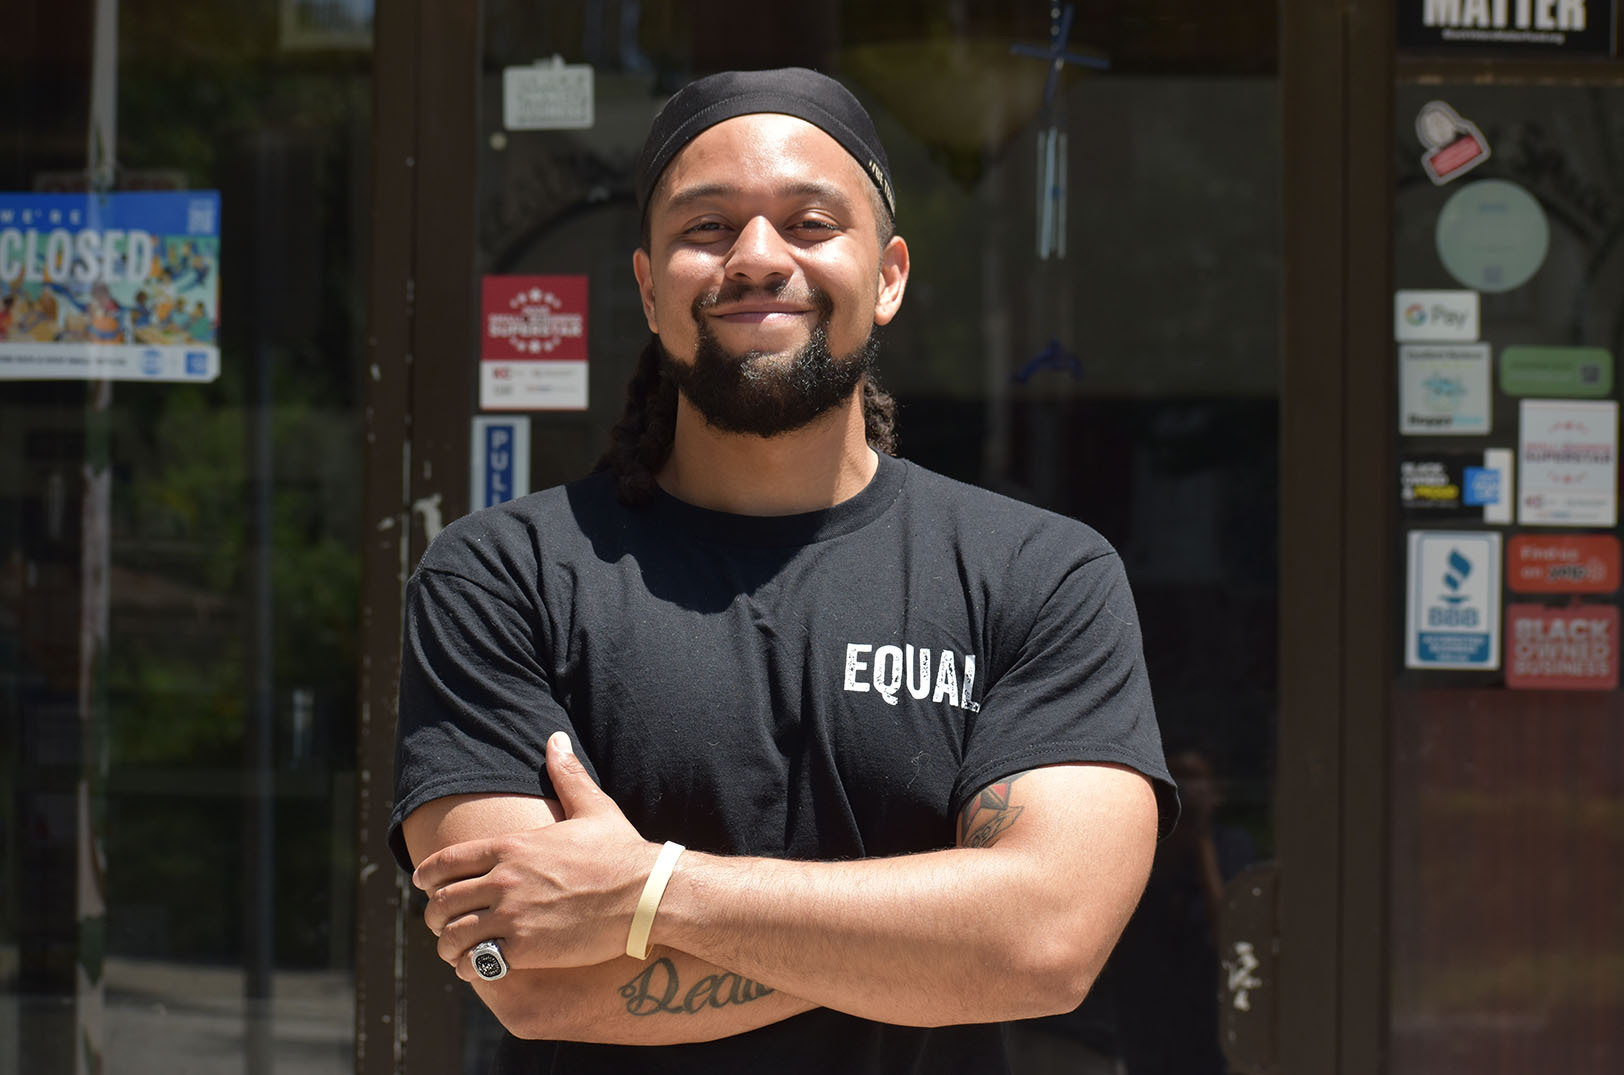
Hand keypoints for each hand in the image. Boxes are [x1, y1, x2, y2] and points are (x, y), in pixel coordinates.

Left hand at [413, 732, 662, 979]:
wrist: (648, 896)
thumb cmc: (621, 853)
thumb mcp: (593, 808)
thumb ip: (567, 775)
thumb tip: (556, 738)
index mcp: (513, 846)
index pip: (445, 862)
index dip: (426, 876)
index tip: (424, 886)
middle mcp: (505, 879)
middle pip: (442, 901)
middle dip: (435, 915)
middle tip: (442, 923)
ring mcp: (513, 915)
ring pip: (453, 935)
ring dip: (447, 945)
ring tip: (455, 951)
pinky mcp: (526, 949)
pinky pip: (476, 963)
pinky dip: (468, 967)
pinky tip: (476, 968)